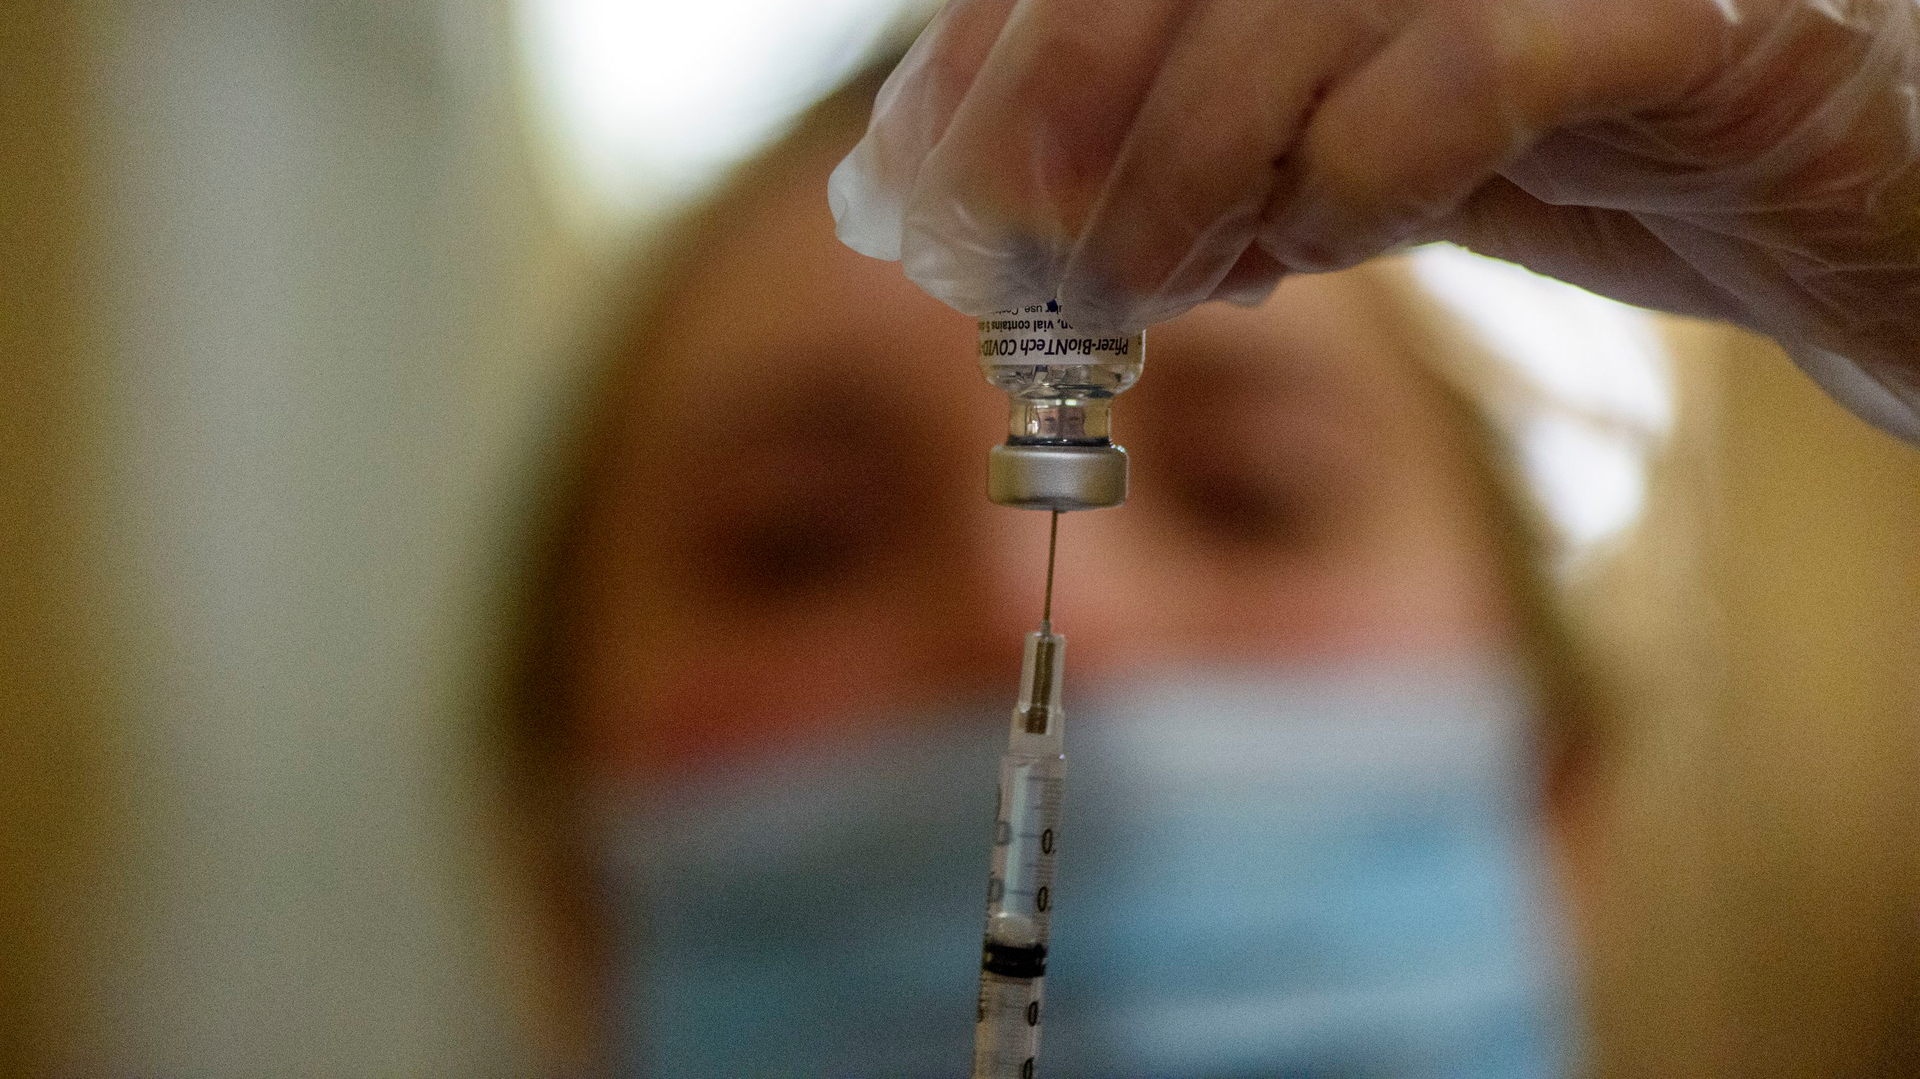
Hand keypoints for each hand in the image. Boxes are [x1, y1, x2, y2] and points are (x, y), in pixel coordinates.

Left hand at [829, 0, 1919, 438]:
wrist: (1835, 202)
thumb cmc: (1577, 154)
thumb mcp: (1343, 148)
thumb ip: (1203, 160)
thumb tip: (1008, 222)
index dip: (988, 54)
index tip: (923, 187)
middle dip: (1057, 103)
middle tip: (1020, 253)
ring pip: (1297, 5)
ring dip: (1186, 164)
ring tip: (1148, 283)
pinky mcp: (1694, 16)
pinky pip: (1471, 70)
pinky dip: (1356, 173)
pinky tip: (1322, 244)